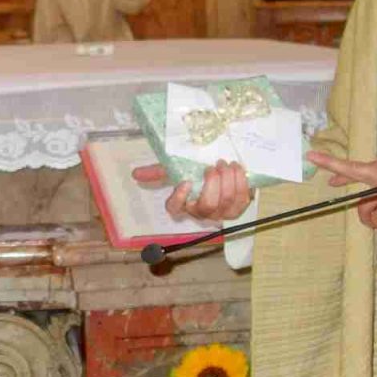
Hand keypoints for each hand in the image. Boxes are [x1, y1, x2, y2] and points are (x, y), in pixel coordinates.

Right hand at [136, 160, 250, 222]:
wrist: (222, 172)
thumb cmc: (197, 174)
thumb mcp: (177, 170)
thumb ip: (157, 172)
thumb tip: (135, 173)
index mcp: (184, 203)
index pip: (175, 208)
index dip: (180, 198)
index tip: (186, 182)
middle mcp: (202, 212)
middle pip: (207, 205)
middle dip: (213, 184)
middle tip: (212, 167)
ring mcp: (222, 212)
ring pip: (227, 201)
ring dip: (228, 180)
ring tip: (225, 164)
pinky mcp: (239, 207)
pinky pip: (242, 198)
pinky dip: (240, 181)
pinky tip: (236, 168)